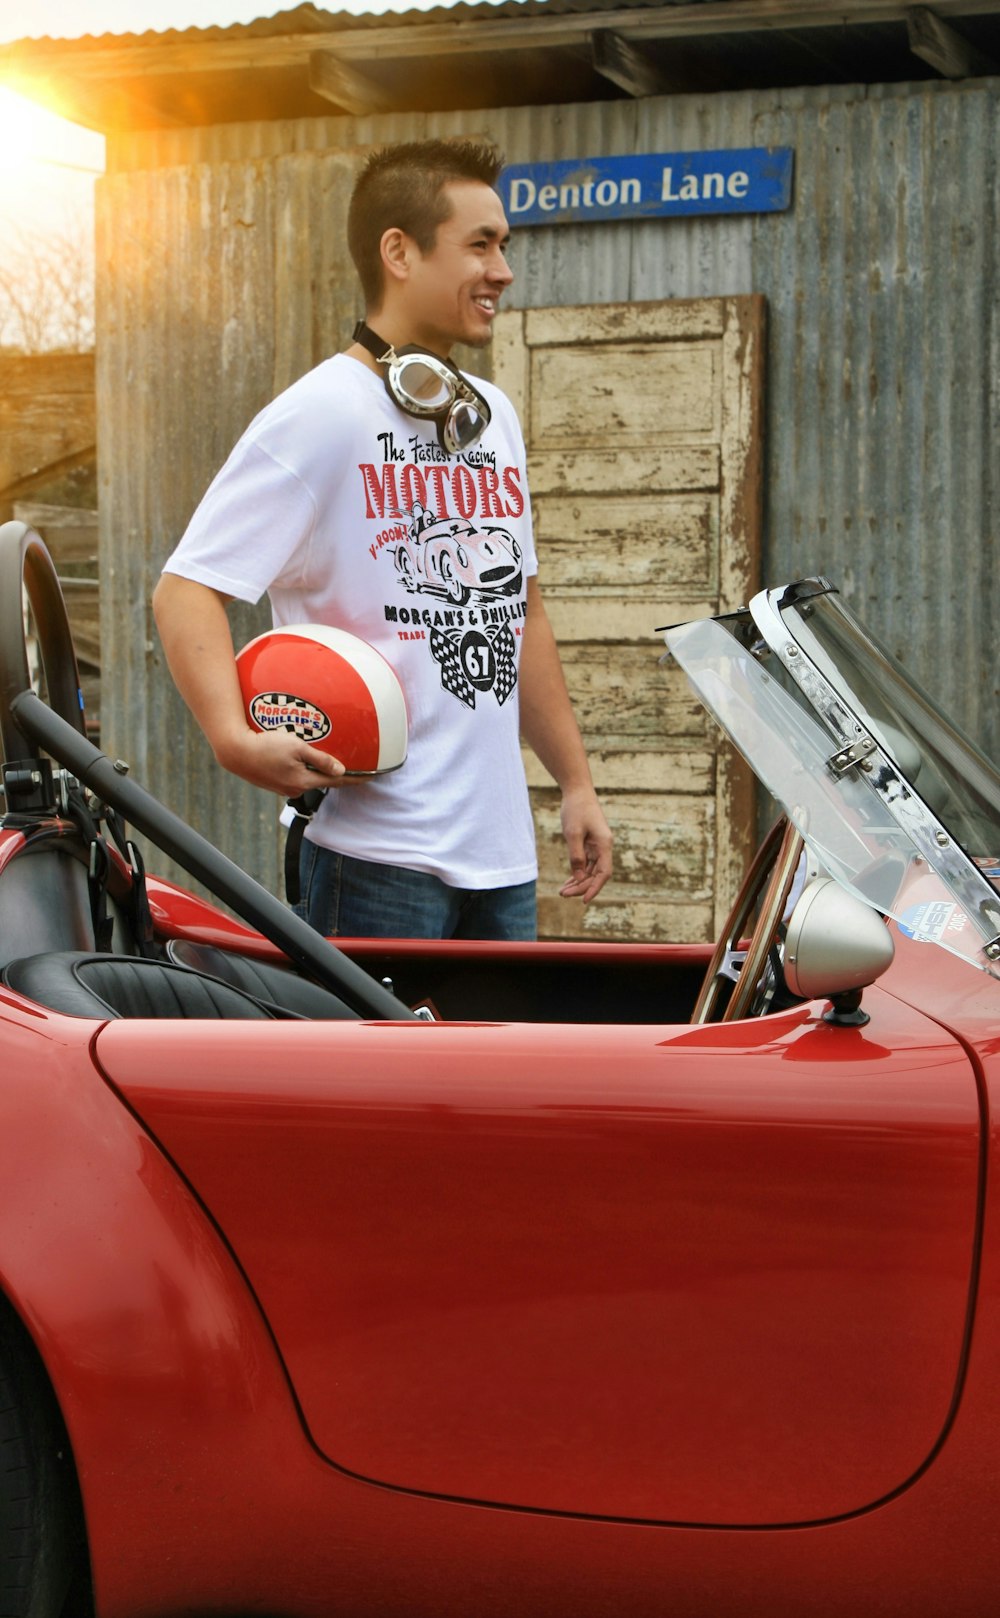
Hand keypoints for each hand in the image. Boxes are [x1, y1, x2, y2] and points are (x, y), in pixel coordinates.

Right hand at [217, 727, 345, 797]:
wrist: (236, 752)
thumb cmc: (266, 746)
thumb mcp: (297, 747)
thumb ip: (320, 759)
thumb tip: (340, 770)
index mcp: (303, 782)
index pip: (337, 781)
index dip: (355, 778)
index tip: (371, 777)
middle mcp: (295, 789)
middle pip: (322, 780)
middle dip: (335, 774)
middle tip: (353, 766)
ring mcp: (283, 788)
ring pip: (307, 778)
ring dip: (317, 770)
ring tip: (326, 760)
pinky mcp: (274, 783)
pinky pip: (295, 776)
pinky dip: (302, 769)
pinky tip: (301, 761)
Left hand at [558, 786, 612, 902]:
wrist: (577, 791)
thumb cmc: (576, 809)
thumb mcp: (573, 834)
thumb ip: (576, 856)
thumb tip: (579, 878)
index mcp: (604, 844)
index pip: (604, 873)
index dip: (595, 888)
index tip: (584, 900)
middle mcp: (604, 847)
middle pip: (596, 874)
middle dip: (581, 886)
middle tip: (563, 894)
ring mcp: (597, 846)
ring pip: (591, 870)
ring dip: (578, 882)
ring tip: (562, 891)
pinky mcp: (590, 844)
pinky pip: (586, 863)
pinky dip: (578, 872)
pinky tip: (568, 881)